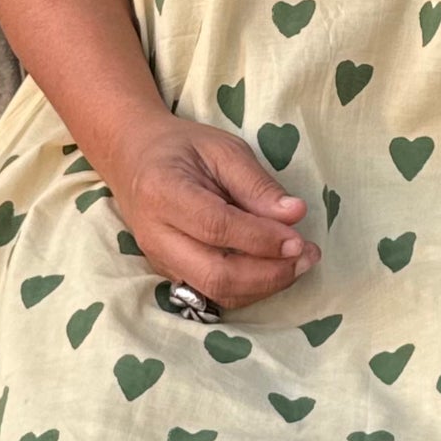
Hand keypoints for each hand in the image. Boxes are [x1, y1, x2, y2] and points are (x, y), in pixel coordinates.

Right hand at [108, 117, 320, 310]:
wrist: (132, 158)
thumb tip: (295, 214)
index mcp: (164, 192)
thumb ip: (257, 184)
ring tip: (299, 263)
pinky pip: (213, 293)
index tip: (299, 240)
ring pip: (216, 291)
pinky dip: (249, 289)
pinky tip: (274, 270)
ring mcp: (160, 260)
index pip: (217, 227)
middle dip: (269, 274)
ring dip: (264, 286)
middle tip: (307, 257)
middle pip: (215, 273)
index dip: (262, 239)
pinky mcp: (170, 273)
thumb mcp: (222, 149)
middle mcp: (156, 235)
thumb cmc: (181, 148)